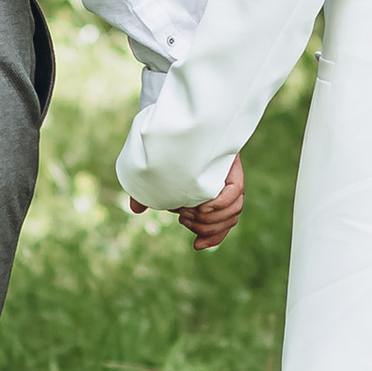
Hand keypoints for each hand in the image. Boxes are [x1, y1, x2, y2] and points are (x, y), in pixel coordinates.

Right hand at [128, 150, 245, 250]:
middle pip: (229, 220)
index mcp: (210, 195)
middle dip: (206, 228)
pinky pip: (236, 192)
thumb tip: (135, 209)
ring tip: (187, 211)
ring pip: (234, 210)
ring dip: (209, 218)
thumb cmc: (166, 150)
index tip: (197, 247)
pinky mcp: (231, 166)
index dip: (213, 238)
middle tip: (183, 219)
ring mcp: (229, 177)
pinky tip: (205, 205)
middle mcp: (223, 188)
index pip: (221, 224)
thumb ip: (150, 195)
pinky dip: (222, 203)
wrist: (176, 123)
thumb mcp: (156, 178)